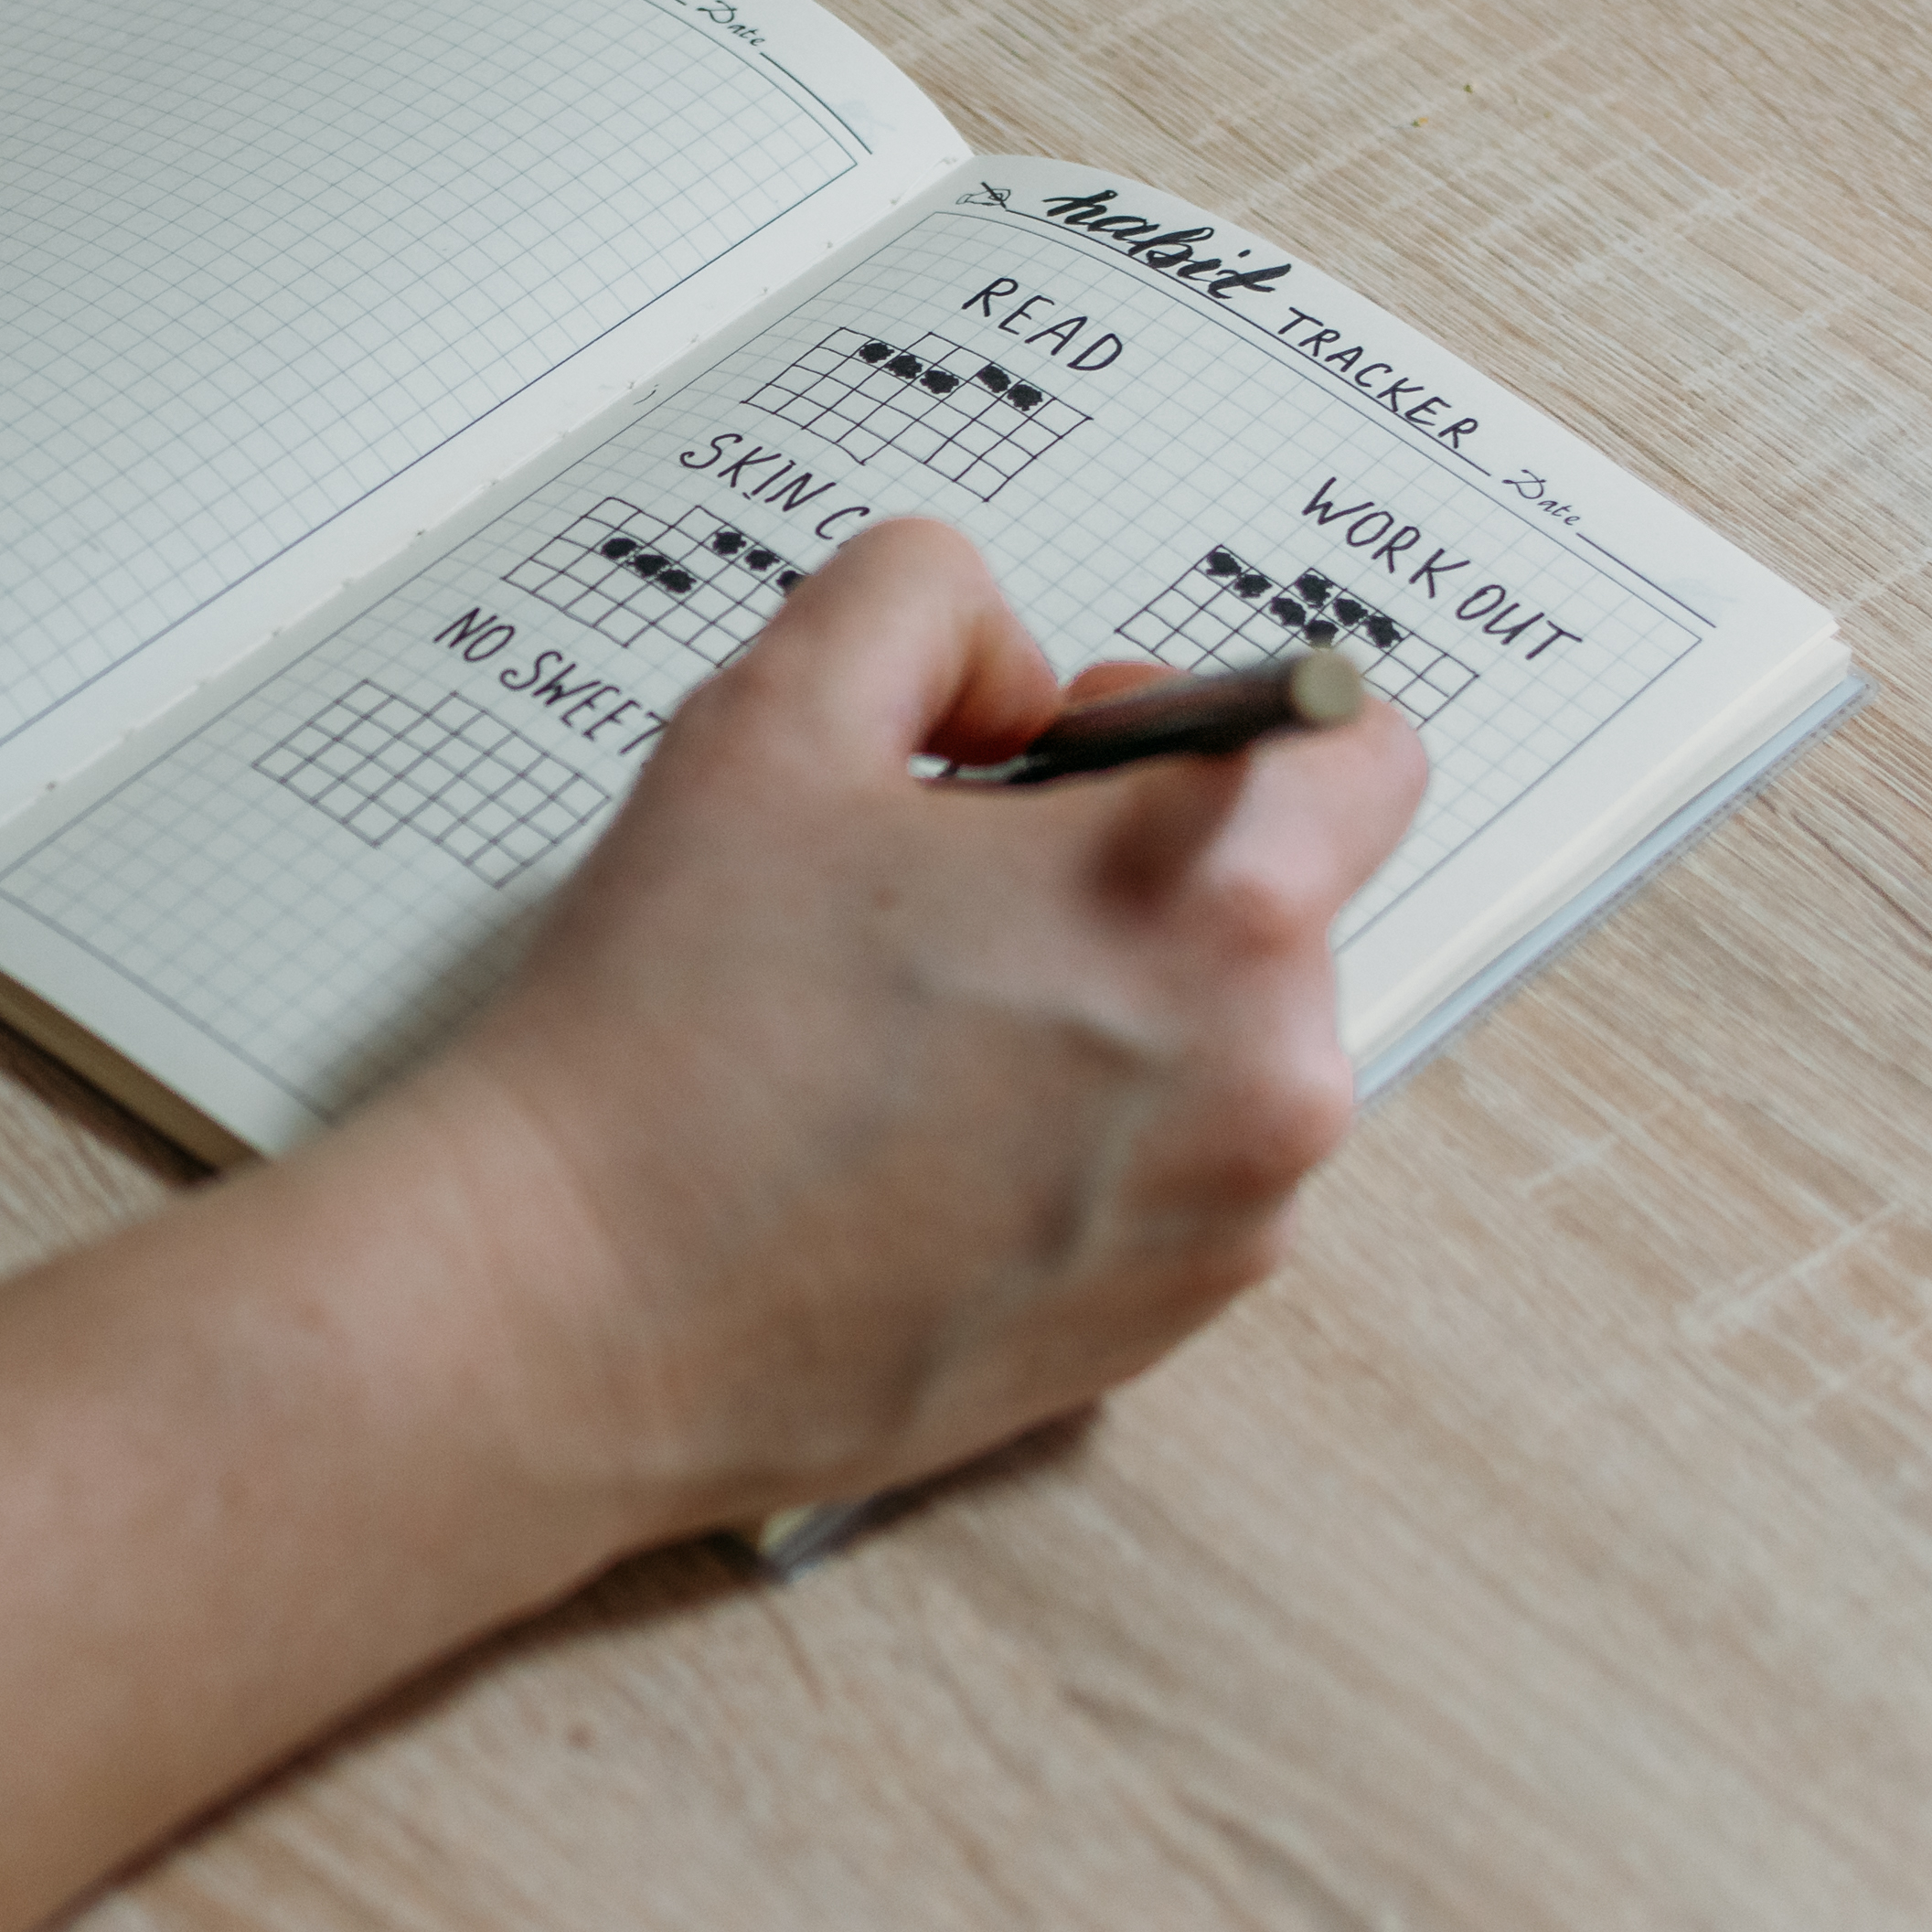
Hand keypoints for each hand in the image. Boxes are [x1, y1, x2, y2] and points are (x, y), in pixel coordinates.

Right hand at [379, 514, 1427, 1541]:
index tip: (1064, 760)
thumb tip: (1016, 676)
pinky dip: (1067, 1137)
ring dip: (1099, 1010)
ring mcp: (1223, 1228)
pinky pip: (1164, 1175)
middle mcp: (1268, 1083)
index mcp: (1213, 909)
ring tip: (898, 1036)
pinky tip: (900, 1144)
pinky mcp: (1157, 1332)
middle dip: (1124, 872)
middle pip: (1272, 901)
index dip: (1196, 720)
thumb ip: (923, 600)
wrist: (574, 1309)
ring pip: (1213, 1044)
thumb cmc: (667, 1038)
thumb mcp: (770, 715)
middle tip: (929, 904)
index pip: (1357, 749)